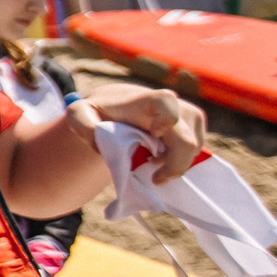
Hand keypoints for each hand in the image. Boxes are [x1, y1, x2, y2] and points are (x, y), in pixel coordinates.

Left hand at [84, 81, 205, 182]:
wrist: (117, 107)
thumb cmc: (99, 112)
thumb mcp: (80, 115)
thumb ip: (82, 124)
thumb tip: (97, 137)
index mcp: (146, 100)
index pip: (166, 103)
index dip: (166, 120)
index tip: (153, 136)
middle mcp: (174, 104)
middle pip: (187, 141)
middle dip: (173, 165)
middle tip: (154, 177)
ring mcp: (189, 115)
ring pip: (194, 149)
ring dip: (175, 163)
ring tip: (150, 160)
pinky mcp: (196, 125)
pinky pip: (197, 151)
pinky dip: (180, 160)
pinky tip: (160, 156)